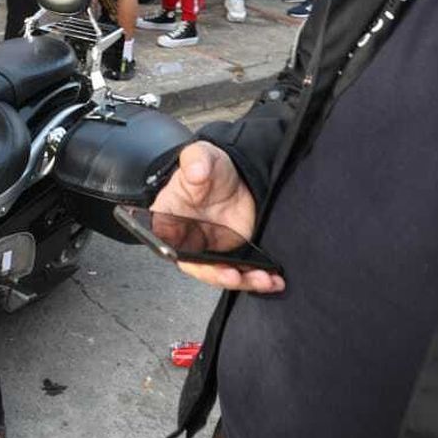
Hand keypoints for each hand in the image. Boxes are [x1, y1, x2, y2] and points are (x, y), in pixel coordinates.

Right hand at [152, 142, 280, 292]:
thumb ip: (195, 161)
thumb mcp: (203, 157)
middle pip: (195, 265)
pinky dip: (257, 278)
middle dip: (216, 275)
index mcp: (168, 218)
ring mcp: (209, 250)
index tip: (192, 258)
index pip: (164, 240)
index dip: (176, 253)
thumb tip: (194, 170)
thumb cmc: (211, 167)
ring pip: (221, 273)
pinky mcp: (231, 254)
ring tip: (261, 279)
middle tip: (232, 275)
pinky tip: (273, 280)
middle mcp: (186, 240)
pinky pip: (241, 272)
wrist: (237, 176)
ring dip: (242, 280)